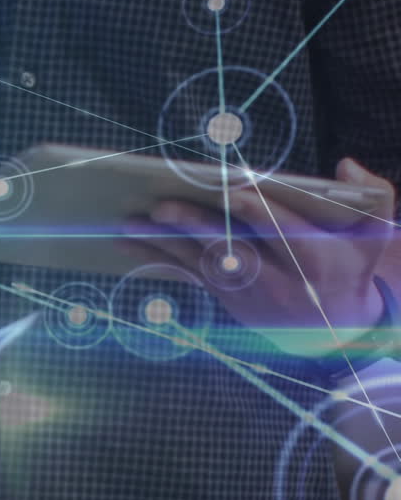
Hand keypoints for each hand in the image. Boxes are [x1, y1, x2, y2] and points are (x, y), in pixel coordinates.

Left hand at [118, 158, 395, 344]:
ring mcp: (250, 295)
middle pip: (234, 251)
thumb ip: (374, 196)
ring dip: (163, 244)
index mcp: (319, 261)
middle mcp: (281, 282)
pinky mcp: (228, 301)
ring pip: (202, 266)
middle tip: (163, 207)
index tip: (232, 191)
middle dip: (197, 228)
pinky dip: (157, 261)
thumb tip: (346, 165)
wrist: (337, 334)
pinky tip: (126, 246)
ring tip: (130, 224)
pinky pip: (189, 278)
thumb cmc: (349, 268)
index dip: (259, 213)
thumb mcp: (374, 236)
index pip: (286, 234)